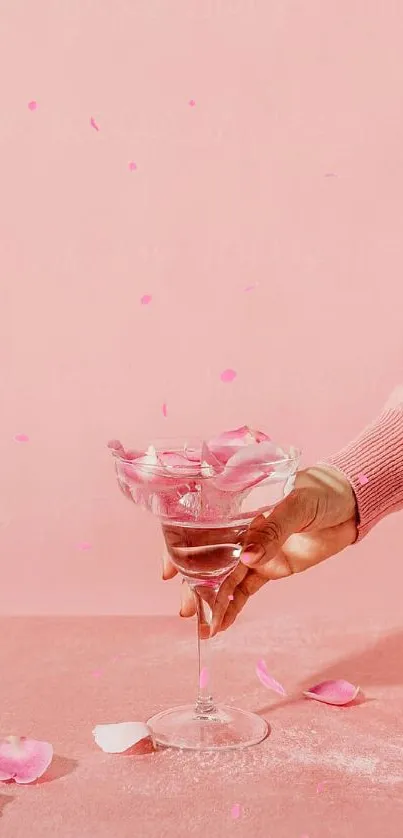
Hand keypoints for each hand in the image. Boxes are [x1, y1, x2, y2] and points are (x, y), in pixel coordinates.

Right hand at [162, 465, 357, 635]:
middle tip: (187, 611)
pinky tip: (221, 624)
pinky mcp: (270, 568)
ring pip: (225, 579)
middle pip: (209, 560)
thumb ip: (272, 530)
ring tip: (202, 627)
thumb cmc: (320, 491)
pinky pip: (246, 590)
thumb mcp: (296, 505)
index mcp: (236, 507)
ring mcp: (254, 551)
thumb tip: (246, 558)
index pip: (200, 528)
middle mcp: (239, 530)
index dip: (179, 549)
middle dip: (194, 586)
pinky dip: (234, 606)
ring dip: (213, 602)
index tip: (168, 573)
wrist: (350, 504)